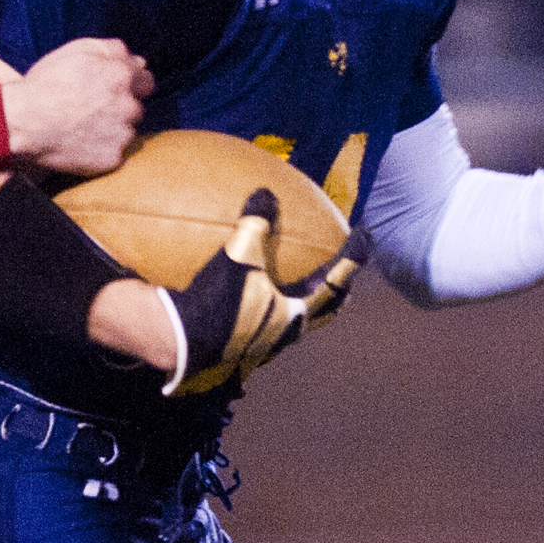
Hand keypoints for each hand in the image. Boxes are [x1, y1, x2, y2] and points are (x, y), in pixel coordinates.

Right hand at [0, 37, 150, 176]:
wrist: (24, 123)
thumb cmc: (45, 84)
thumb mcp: (77, 51)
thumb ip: (112, 51)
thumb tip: (138, 61)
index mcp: (123, 75)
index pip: (146, 81)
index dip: (131, 85)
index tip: (115, 91)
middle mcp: (129, 105)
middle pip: (136, 108)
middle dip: (121, 109)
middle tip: (93, 111)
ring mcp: (122, 134)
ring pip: (126, 132)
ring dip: (113, 131)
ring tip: (83, 129)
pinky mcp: (112, 159)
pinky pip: (115, 155)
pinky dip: (102, 151)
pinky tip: (81, 145)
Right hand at [154, 190, 370, 394]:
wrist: (180, 342)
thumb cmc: (217, 302)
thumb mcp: (238, 255)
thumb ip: (255, 223)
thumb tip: (265, 192)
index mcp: (296, 313)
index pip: (336, 282)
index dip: (352, 259)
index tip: (364, 239)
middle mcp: (286, 334)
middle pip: (323, 312)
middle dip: (337, 293)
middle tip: (343, 277)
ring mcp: (263, 346)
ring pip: (296, 325)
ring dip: (305, 305)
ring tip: (302, 290)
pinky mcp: (239, 350)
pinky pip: (264, 328)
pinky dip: (269, 311)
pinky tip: (252, 303)